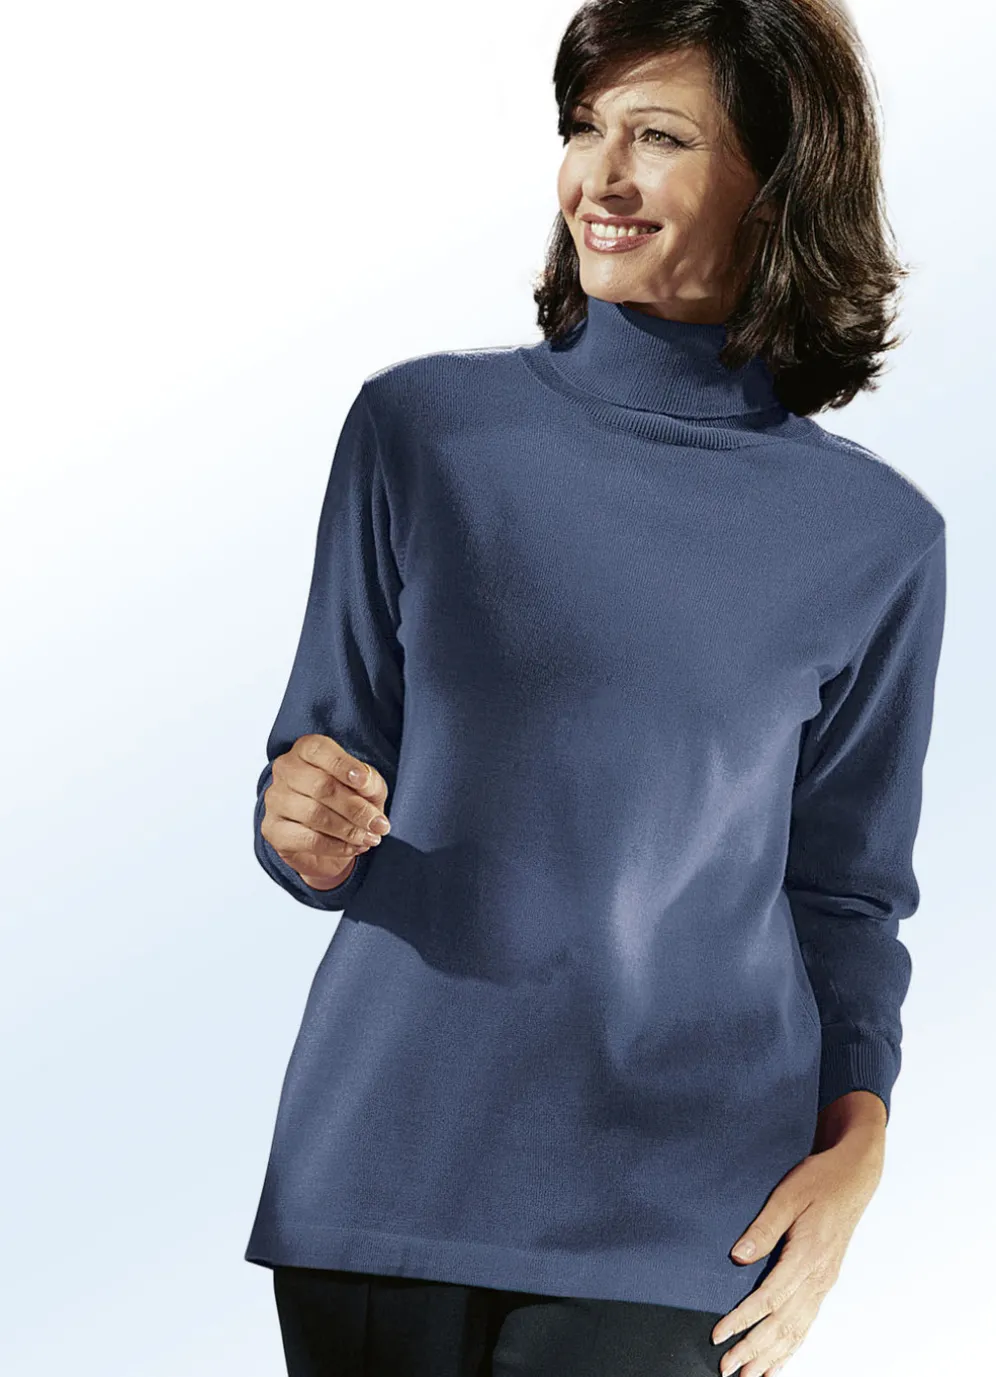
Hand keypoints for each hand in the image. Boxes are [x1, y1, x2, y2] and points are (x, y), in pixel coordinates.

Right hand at [261, 734, 390, 887]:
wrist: (329, 840)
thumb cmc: (347, 802)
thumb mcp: (368, 787)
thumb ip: (369, 782)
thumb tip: (364, 783)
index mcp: (306, 750)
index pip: (318, 750)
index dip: (343, 764)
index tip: (363, 781)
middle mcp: (286, 769)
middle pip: (320, 786)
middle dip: (355, 808)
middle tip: (379, 824)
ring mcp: (275, 799)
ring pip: (314, 814)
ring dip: (348, 829)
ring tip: (370, 838)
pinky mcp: (273, 829)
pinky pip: (307, 839)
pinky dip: (335, 846)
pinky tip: (352, 847)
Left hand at [710, 1123, 885, 1374]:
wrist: (853, 1175)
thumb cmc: (820, 1181)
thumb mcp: (787, 1195)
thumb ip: (763, 1227)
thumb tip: (739, 1255)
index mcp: (807, 1257)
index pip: (769, 1299)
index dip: (742, 1320)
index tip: (719, 1335)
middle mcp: (818, 1277)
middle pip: (782, 1325)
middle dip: (754, 1351)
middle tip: (727, 1370)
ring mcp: (823, 1282)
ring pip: (797, 1330)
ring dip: (772, 1356)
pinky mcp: (824, 1281)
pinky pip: (808, 1323)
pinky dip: (793, 1347)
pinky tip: (780, 1361)